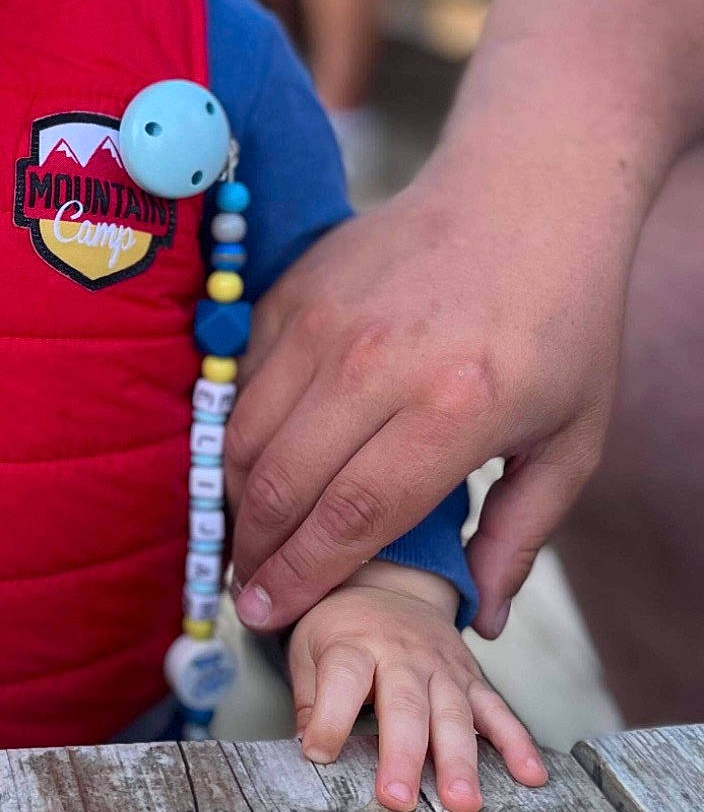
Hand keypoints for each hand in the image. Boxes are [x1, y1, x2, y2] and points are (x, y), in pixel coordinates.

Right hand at [224, 166, 622, 640]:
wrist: (525, 195)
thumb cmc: (561, 320)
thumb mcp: (573, 437)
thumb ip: (522, 534)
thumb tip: (480, 617)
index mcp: (454, 407)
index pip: (352, 515)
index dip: (303, 576)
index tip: (270, 614)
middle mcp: (376, 362)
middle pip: (282, 483)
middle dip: (254, 553)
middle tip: (248, 591)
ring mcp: (325, 320)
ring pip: (246, 434)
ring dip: (238, 498)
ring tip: (250, 537)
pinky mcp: (293, 290)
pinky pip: (242, 381)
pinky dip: (239, 433)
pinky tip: (259, 464)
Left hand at [291, 561, 547, 811]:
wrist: (390, 587)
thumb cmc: (344, 629)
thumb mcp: (309, 649)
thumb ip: (309, 698)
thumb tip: (307, 748)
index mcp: (355, 644)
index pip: (343, 680)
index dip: (329, 719)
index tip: (318, 755)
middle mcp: (403, 655)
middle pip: (405, 705)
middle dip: (403, 755)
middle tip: (398, 800)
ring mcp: (443, 668)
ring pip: (454, 715)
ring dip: (460, 760)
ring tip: (463, 802)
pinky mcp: (472, 679)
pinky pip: (498, 711)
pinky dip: (517, 743)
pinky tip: (529, 775)